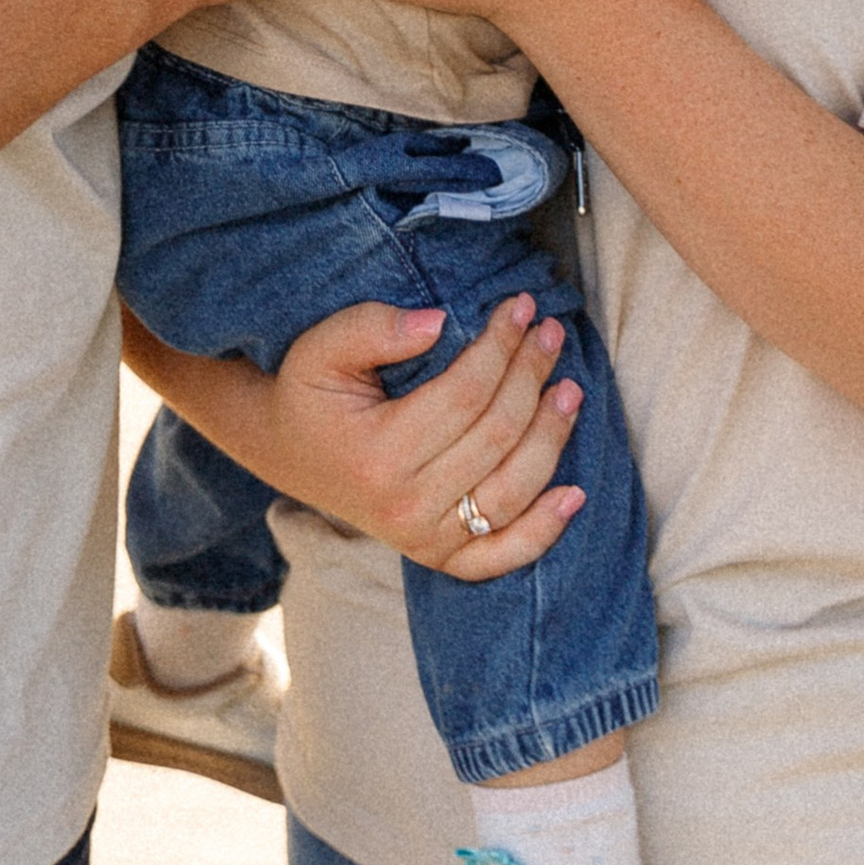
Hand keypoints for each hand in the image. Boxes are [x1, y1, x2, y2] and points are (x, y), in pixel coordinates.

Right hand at [128, 294, 585, 576]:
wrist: (288, 453)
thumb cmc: (310, 392)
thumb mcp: (322, 348)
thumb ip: (372, 327)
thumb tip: (439, 322)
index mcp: (377, 455)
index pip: (466, 394)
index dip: (501, 346)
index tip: (521, 306)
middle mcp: (405, 506)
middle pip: (497, 436)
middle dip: (532, 376)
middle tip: (551, 331)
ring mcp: (424, 539)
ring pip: (512, 490)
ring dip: (552, 437)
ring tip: (569, 387)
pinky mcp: (438, 557)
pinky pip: (502, 555)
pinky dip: (544, 530)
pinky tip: (575, 493)